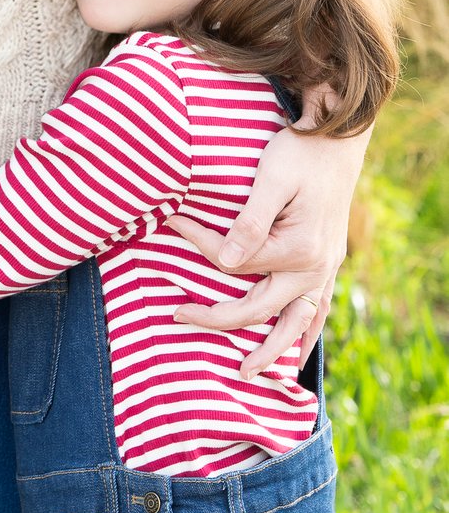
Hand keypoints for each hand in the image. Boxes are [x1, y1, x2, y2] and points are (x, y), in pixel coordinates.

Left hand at [166, 121, 367, 372]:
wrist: (339, 140)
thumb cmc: (300, 153)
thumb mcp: (272, 179)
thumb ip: (249, 222)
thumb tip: (226, 262)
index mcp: (298, 249)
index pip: (235, 261)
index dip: (200, 244)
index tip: (173, 223)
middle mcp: (315, 268)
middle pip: (259, 306)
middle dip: (218, 317)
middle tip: (178, 315)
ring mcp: (326, 270)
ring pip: (297, 324)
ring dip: (273, 350)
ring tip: (247, 372)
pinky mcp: (329, 265)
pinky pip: (319, 311)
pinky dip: (305, 334)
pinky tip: (295, 352)